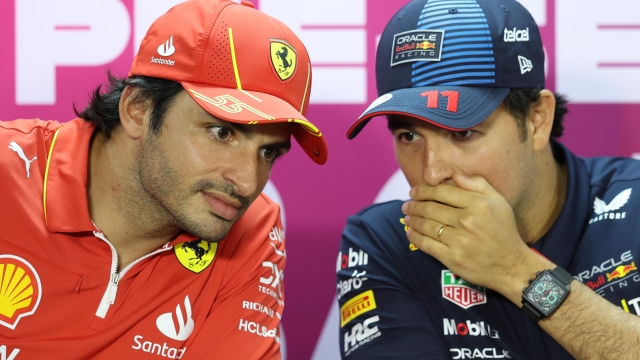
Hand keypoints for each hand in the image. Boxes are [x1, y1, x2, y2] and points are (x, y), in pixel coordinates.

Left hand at [402, 174, 552, 300]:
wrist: (512, 265)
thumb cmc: (504, 230)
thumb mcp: (499, 202)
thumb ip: (478, 184)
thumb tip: (455, 175)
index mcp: (478, 204)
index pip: (441, 192)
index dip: (423, 191)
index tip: (413, 192)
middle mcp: (467, 221)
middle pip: (430, 208)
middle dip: (414, 205)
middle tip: (406, 205)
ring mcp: (459, 240)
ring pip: (426, 226)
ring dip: (412, 220)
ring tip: (406, 217)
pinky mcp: (452, 258)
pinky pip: (427, 244)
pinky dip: (415, 237)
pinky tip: (410, 232)